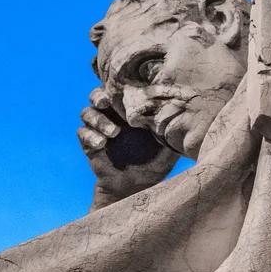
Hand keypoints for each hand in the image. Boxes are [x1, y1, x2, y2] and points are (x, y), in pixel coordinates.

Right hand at [78, 86, 178, 204]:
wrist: (136, 188)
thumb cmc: (155, 164)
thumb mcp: (167, 148)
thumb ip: (172, 132)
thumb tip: (188, 117)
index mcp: (129, 112)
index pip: (119, 91)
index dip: (116, 84)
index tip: (121, 84)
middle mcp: (112, 116)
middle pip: (96, 95)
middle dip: (98, 96)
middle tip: (105, 102)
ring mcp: (99, 129)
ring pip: (87, 113)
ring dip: (97, 120)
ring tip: (113, 133)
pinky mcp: (90, 144)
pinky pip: (82, 134)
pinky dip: (90, 136)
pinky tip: (101, 143)